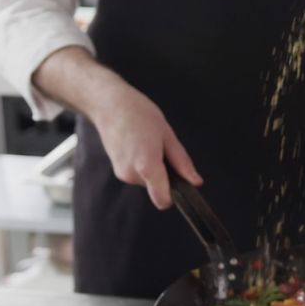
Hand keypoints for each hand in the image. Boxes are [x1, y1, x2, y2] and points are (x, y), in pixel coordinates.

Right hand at [91, 84, 201, 209]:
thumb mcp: (168, 136)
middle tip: (162, 149)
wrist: (110, 105)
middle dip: (165, 174)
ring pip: (148, 181)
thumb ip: (182, 162)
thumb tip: (195, 181)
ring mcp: (122, 173)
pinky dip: (143, 165)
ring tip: (149, 143)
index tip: (181, 183)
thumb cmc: (139, 115)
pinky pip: (138, 174)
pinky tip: (140, 145)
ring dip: (154, 167)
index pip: (162, 200)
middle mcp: (132, 174)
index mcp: (147, 166)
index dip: (175, 196)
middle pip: (158, 188)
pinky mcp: (117, 170)